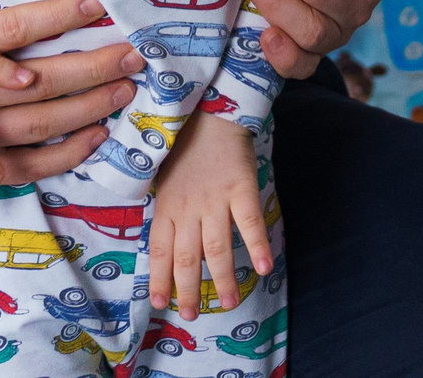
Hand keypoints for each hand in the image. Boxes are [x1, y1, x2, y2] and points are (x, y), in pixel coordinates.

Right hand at [0, 0, 142, 180]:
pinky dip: (63, 157)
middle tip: (132, 56)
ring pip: (39, 126)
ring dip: (86, 112)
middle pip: (41, 83)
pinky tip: (95, 139)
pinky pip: (26, 167)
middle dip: (91, 69)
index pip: (17, 28)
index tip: (97, 2)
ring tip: (123, 93)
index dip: (57, 14)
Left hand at [147, 117, 271, 320]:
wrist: (208, 107)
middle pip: (187, 258)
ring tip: (228, 304)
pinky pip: (250, 222)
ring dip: (222, 280)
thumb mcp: (162, 176)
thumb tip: (164, 242)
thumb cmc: (184, 143)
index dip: (159, 279)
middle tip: (192, 315)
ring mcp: (215, 199)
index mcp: (166, 205)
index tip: (160, 303)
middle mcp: (188, 207)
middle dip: (189, 290)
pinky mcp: (241, 187)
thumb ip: (165, 208)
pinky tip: (263, 268)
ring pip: (217, 248)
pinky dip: (257, 246)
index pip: (159, 251)